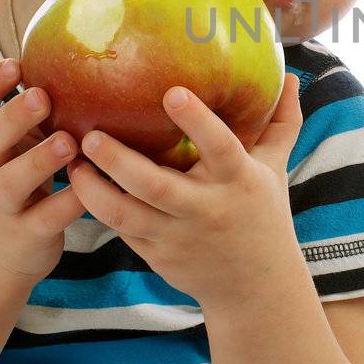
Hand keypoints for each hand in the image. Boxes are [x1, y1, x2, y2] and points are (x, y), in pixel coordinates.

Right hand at [0, 58, 85, 284]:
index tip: (14, 63)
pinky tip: (94, 186)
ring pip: (11, 183)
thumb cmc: (13, 185)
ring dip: (37, 161)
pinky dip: (70, 202)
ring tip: (68, 142)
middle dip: (11, 117)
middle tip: (41, 95)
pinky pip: (46, 218)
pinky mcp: (27, 235)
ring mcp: (3, 206)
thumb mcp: (9, 150)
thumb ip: (27, 116)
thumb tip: (72, 54)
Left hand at [67, 72, 304, 312]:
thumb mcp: (277, 167)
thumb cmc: (264, 214)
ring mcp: (177, 237)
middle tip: (90, 134)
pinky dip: (98, 208)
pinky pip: (121, 230)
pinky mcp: (156, 255)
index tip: (171, 92)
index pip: (220, 147)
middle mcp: (206, 209)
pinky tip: (80, 184)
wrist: (255, 287)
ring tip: (73, 162)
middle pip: (155, 185)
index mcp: (238, 180)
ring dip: (93, 189)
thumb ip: (282, 122)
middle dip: (118, 160)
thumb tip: (289, 76)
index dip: (198, 121)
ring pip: (125, 214)